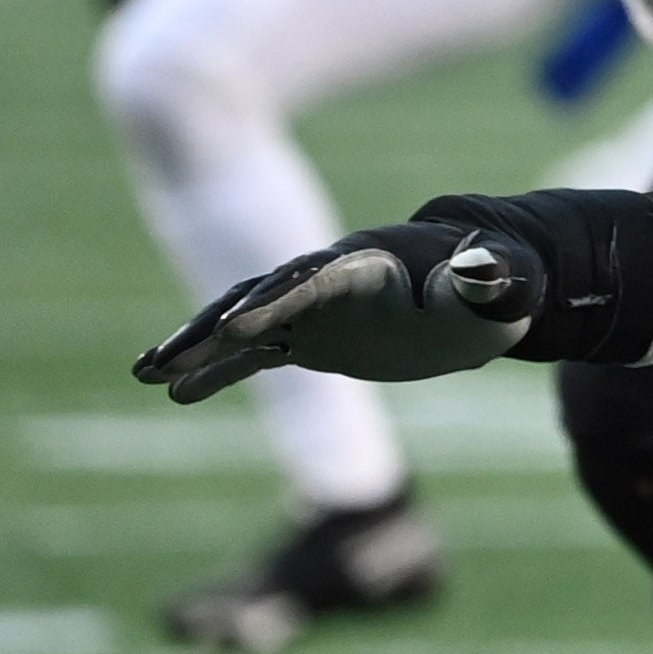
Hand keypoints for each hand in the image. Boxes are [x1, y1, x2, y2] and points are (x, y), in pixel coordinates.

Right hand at [137, 219, 546, 402]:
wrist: (485, 285)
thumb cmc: (501, 284)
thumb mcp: (506, 285)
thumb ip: (491, 277)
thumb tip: (482, 271)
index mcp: (374, 263)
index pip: (316, 280)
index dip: (278, 299)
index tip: (237, 325)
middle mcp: (331, 280)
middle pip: (261, 297)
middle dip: (214, 324)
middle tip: (164, 357)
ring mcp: (314, 307)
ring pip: (243, 322)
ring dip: (198, 344)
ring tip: (146, 370)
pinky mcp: (308, 335)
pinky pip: (252, 353)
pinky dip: (215, 368)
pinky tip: (174, 390)